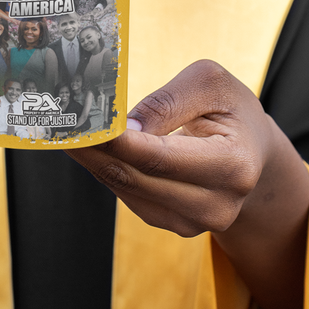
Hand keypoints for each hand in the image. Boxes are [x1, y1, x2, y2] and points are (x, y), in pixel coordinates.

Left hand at [67, 60, 308, 308]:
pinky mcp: (174, 224)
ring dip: (91, 160)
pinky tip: (88, 148)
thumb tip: (125, 127)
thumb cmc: (231, 110)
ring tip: (63, 131)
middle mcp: (217, 204)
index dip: (116, 141)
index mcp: (234, 165)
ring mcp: (195, 222)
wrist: (253, 152)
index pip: (161, 156)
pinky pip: (129, 196)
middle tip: (55, 124)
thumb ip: (169, 101)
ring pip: (127, 189)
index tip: (79, 124)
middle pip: (137, 177)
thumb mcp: (211, 84)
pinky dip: (106, 170)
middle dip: (92, 149)